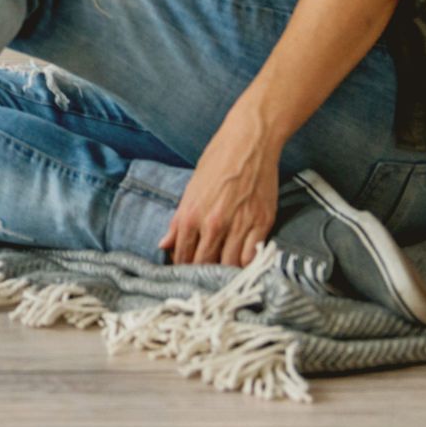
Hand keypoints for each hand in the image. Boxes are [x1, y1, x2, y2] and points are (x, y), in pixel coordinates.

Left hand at [159, 119, 281, 266]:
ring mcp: (240, 225)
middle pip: (205, 264)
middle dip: (200, 275)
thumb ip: (178, 221)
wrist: (248, 143)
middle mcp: (214, 224)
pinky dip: (247, 266)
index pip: (182, 255)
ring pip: (229, 264)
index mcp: (191, 215)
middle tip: (200, 283)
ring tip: (220, 279)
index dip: (181, 268)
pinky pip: (253, 256)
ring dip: (224, 273)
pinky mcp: (262, 223)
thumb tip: (164, 244)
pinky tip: (242, 269)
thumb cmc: (216, 162)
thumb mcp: (190, 190)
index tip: (182, 276)